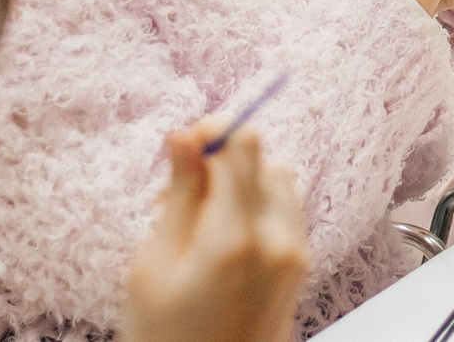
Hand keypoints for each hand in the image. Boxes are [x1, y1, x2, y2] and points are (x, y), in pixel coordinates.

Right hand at [123, 123, 308, 341]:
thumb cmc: (163, 338)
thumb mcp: (152, 264)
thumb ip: (179, 195)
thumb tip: (184, 135)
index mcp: (236, 238)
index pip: (243, 147)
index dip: (213, 133)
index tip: (183, 145)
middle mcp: (277, 240)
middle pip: (264, 160)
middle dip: (223, 162)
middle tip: (177, 193)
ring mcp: (295, 254)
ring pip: (279, 182)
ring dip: (243, 183)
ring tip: (196, 219)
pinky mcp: (301, 267)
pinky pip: (285, 212)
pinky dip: (258, 207)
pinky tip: (220, 238)